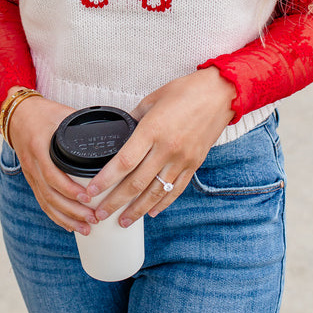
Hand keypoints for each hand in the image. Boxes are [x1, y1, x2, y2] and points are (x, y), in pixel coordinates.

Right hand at [6, 92, 98, 236]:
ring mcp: (31, 174)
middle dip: (73, 211)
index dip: (70, 190)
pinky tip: (69, 226)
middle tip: (94, 218)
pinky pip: (43, 202)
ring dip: (67, 218)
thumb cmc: (43, 113)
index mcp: (40, 148)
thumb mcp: (63, 115)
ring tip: (86, 229)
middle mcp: (33, 165)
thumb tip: (112, 134)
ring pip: (47, 203)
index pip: (53, 175)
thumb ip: (83, 126)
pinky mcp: (32, 180)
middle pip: (51, 195)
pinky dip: (56, 216)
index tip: (89, 198)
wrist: (17, 115)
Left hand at [77, 67, 235, 226]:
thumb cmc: (185, 91)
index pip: (124, 162)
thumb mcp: (153, 99)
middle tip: (99, 214)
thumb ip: (135, 119)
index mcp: (152, 130)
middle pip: (136, 183)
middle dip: (115, 202)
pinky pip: (175, 189)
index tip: (91, 191)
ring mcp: (182, 159)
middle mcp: (166, 148)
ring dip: (137, 210)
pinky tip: (151, 212)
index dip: (105, 180)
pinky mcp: (194, 164)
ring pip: (155, 192)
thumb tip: (120, 133)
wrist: (220, 94)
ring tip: (122, 221)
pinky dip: (162, 203)